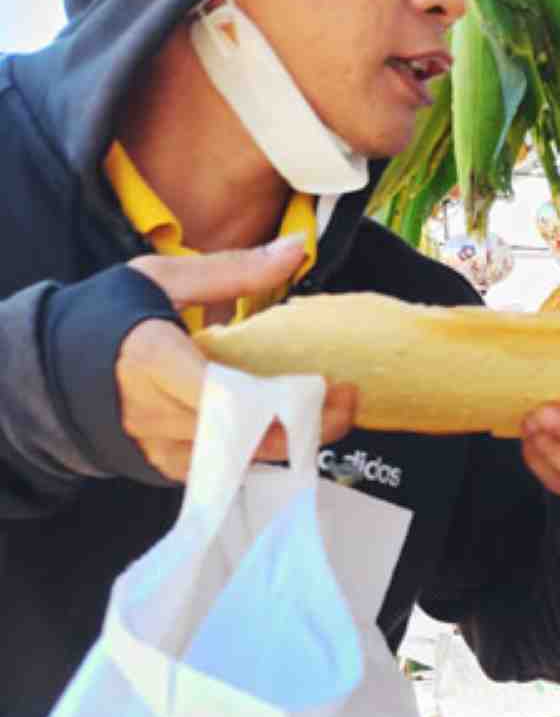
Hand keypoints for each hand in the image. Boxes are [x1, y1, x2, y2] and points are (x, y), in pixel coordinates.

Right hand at [119, 240, 356, 480]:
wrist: (52, 364)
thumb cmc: (108, 315)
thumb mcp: (162, 278)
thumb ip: (234, 269)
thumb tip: (298, 246)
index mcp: (150, 358)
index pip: (223, 394)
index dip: (281, 400)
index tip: (328, 386)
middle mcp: (151, 410)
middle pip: (241, 434)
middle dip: (303, 424)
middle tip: (349, 403)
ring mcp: (155, 445)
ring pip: (238, 460)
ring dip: (292, 443)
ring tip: (333, 416)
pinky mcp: (163, 467)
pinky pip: (223, 470)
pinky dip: (260, 454)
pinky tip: (294, 433)